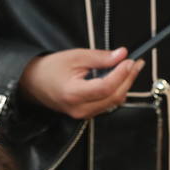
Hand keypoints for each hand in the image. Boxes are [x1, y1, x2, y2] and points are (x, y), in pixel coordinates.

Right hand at [18, 48, 143, 119]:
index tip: (129, 61)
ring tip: (130, 67)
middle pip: (114, 97)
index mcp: (74, 94)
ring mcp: (84, 114)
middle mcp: (80, 109)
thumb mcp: (74, 56)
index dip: (121, 74)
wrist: (33, 83)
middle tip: (136, 63)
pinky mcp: (87, 114)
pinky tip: (120, 78)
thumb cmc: (49, 69)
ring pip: (113, 102)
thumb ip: (99, 57)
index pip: (106, 87)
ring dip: (125, 85)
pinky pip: (107, 104)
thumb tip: (121, 55)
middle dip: (128, 79)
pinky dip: (116, 90)